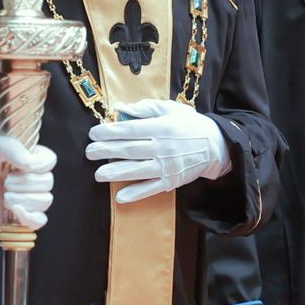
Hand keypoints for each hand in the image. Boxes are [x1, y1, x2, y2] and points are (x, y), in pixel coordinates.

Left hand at [0, 137, 56, 232]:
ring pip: (45, 201)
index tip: (18, 167)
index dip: (39, 165)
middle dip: (25, 184)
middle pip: (47, 182)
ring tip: (5, 197)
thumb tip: (31, 161)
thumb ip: (11, 147)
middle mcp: (31, 178)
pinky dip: (29, 216)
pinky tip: (14, 210)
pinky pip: (40, 220)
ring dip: (24, 200)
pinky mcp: (24, 217)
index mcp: (28, 159)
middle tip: (5, 182)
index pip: (50, 160)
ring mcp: (29, 199)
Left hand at [86, 98, 229, 204]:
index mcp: (162, 127)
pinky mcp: (171, 181)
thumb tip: (120, 108)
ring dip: (116, 173)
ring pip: (137, 170)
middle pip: (130, 150)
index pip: (131, 130)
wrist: (215, 146)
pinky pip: (151, 188)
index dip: (110, 132)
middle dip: (106, 151)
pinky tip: (120, 196)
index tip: (93, 133)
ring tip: (97, 174)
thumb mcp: (170, 109)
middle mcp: (163, 147)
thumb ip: (145, 108)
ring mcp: (167, 166)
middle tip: (88, 152)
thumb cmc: (190, 124)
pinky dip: (136, 193)